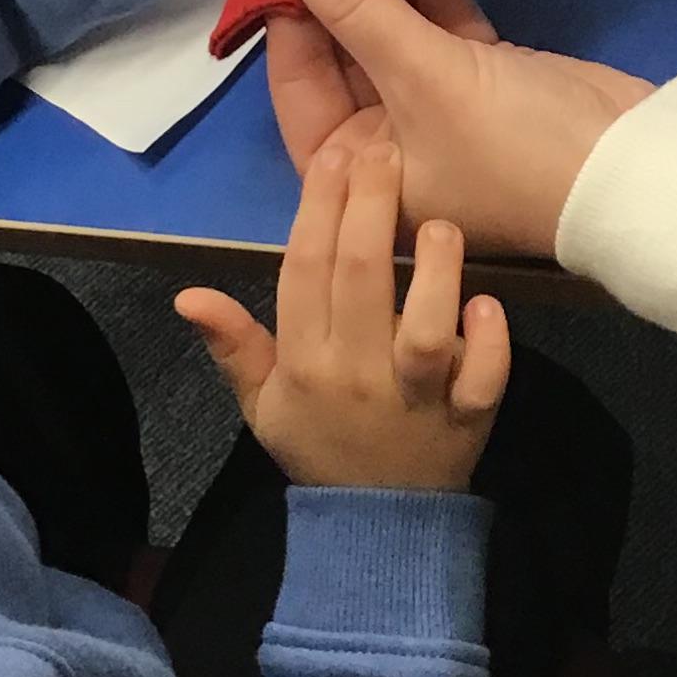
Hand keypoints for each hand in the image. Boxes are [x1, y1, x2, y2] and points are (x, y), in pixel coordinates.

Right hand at [176, 134, 507, 488]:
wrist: (378, 526)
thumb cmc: (320, 443)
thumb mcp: (263, 401)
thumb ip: (233, 344)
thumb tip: (187, 293)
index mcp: (303, 362)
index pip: (304, 272)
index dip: (317, 210)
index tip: (335, 154)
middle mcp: (356, 374)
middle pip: (360, 282)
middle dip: (371, 210)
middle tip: (386, 150)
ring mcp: (415, 399)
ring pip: (425, 332)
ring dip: (434, 273)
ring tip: (440, 224)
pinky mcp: (468, 418)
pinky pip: (483, 380)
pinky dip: (489, 344)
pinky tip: (487, 305)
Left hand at [265, 0, 653, 257]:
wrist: (637, 168)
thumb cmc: (515, 147)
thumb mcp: (425, 75)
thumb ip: (353, 1)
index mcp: (351, 174)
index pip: (295, 78)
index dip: (285, 3)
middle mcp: (381, 144)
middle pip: (341, 44)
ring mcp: (431, 106)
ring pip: (390, 22)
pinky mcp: (479, 74)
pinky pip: (438, 16)